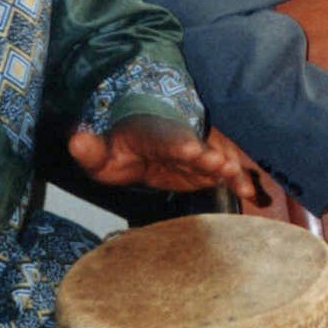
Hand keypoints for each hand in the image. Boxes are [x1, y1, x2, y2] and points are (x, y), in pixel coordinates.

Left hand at [67, 114, 259, 205]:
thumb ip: (91, 150)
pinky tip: (250, 194)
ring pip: (216, 156)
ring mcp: (196, 153)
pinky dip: (238, 181)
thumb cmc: (120, 152)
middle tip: (220, 164)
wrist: (140, 146)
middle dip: (208, 154)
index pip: (166, 137)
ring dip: (227, 167)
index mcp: (153, 133)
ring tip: (238, 177)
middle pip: (197, 145)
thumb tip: (77, 140)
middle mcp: (180, 139)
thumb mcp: (100, 154)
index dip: (178, 143)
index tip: (190, 150)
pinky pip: (225, 172)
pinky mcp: (207, 168)